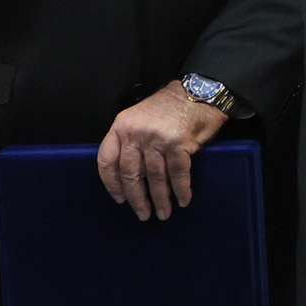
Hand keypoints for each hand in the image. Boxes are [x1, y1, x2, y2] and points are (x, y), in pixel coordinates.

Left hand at [97, 83, 228, 220]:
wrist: (198, 91)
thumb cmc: (169, 107)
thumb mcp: (139, 118)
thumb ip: (130, 141)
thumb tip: (131, 177)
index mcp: (122, 126)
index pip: (107, 160)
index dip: (111, 184)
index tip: (119, 199)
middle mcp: (136, 133)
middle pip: (130, 174)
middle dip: (137, 199)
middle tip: (143, 214)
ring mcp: (157, 138)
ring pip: (155, 178)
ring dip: (160, 200)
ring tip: (163, 213)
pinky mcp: (179, 144)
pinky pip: (178, 174)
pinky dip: (181, 190)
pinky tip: (183, 200)